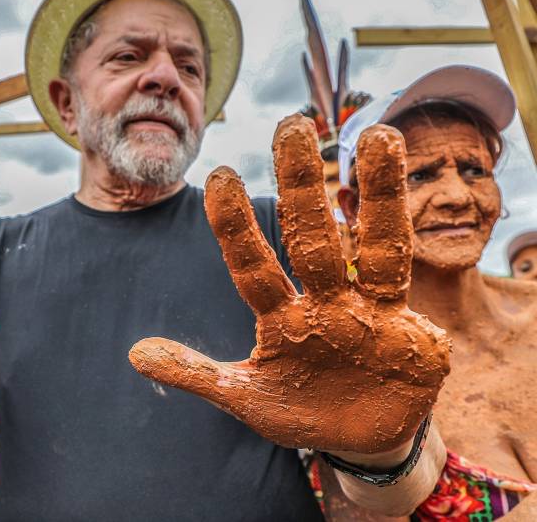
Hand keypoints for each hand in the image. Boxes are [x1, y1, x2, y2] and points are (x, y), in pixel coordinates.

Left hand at [129, 114, 450, 453]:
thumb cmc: (300, 409)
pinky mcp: (409, 328)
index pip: (252, 263)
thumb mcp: (244, 397)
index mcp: (280, 316)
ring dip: (378, 192)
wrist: (361, 437)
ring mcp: (368, 309)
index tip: (221, 175)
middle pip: (310, 235)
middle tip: (291, 125)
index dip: (236, 225)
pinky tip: (427, 212)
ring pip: (373, 243)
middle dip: (301, 185)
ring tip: (378, 134)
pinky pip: (407, 285)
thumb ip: (196, 374)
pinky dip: (412, 248)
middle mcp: (322, 301)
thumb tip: (133, 353)